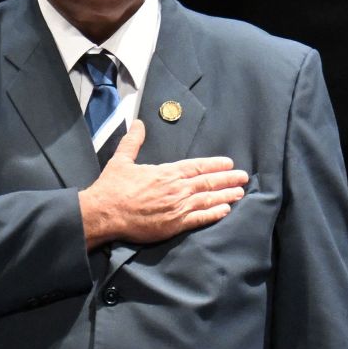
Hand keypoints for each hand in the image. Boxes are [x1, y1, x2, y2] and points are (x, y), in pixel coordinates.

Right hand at [78, 120, 248, 248]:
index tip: (229, 163)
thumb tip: (138, 123)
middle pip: (208, 182)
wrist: (104, 213)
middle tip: (243, 177)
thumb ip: (133, 141)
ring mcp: (177, 207)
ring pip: (207, 199)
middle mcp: (176, 188)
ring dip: (225, 195)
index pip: (197, 166)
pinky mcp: (173, 224)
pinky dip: (214, 214)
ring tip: (240, 193)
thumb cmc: (112, 187)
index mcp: (166, 172)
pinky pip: (199, 219)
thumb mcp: (122, 159)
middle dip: (228, 179)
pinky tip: (225, 211)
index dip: (215, 164)